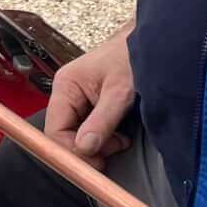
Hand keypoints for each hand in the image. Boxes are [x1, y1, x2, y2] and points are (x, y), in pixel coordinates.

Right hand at [43, 27, 137, 160]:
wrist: (151, 44)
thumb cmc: (133, 58)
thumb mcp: (120, 92)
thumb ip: (102, 120)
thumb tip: (84, 148)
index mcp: (66, 86)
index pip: (55, 130)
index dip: (72, 151)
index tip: (96, 162)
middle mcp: (67, 94)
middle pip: (64, 136)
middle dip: (88, 150)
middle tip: (114, 150)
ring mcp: (78, 102)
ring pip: (78, 137)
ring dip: (99, 146)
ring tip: (121, 140)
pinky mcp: (91, 108)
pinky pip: (89, 132)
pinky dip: (104, 140)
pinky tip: (119, 137)